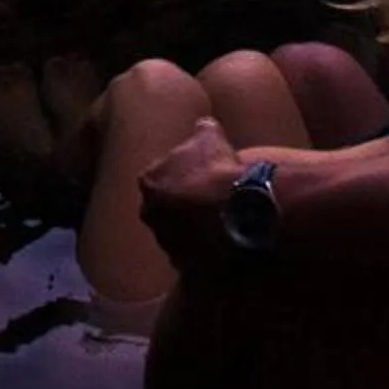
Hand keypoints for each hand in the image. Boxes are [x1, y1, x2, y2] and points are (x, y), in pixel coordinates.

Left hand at [137, 116, 240, 267]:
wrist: (238, 211)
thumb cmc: (218, 170)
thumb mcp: (210, 137)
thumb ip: (201, 130)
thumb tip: (202, 124)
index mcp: (150, 181)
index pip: (157, 177)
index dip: (178, 175)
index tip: (194, 176)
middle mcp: (151, 214)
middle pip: (163, 208)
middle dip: (179, 205)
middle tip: (204, 200)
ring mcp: (167, 241)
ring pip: (177, 234)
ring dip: (192, 229)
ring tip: (218, 221)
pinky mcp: (186, 264)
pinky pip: (194, 256)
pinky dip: (205, 249)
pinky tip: (223, 240)